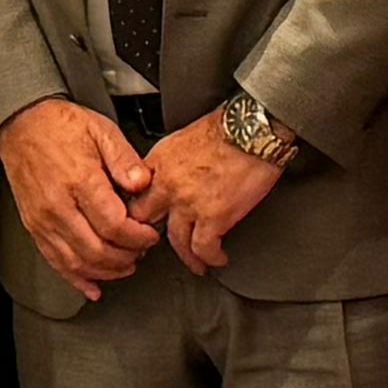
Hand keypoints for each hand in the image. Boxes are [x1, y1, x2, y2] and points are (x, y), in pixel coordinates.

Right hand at [0, 100, 159, 295]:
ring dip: (105, 271)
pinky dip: (76, 278)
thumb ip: (125, 159)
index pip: (114, 225)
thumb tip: (142, 183)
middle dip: (126, 257)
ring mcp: (44, 220)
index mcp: (80, 181)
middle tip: (141, 251)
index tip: (149, 234)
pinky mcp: (34, 227)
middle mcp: (59, 206)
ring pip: (77, 262)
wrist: (22, 125)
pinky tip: (92, 285)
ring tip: (125, 266)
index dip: (138, 237)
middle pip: (97, 250)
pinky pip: (55, 262)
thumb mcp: (102, 131)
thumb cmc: (62, 126)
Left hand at [148, 115, 289, 272]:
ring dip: (186, 255)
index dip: (137, 210)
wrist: (255, 127)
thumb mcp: (184, 136)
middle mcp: (168, 184)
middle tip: (155, 247)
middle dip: (148, 236)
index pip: (133, 193)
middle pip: (144, 220)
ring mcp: (190, 202)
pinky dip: (211, 258)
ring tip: (194, 261)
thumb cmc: (229, 126)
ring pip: (176, 241)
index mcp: (159, 161)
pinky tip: (217, 259)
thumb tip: (171, 175)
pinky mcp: (215, 216)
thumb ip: (171, 160)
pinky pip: (205, 248)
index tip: (142, 221)